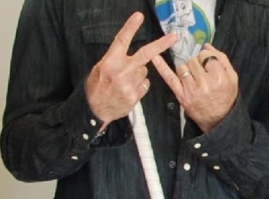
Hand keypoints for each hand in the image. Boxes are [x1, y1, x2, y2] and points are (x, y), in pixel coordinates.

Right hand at [86, 12, 177, 127]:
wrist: (94, 110)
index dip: (131, 27)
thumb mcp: (99, 69)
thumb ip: (113, 60)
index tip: (138, 17)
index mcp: (110, 61)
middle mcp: (121, 71)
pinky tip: (128, 90)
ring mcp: (129, 84)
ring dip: (138, 74)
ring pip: (144, 71)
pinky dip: (139, 86)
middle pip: (146, 54)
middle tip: (174, 37)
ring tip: (125, 82)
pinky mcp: (135, 95)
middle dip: (161, 44)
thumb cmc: (97, 88)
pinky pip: (144, 84)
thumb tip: (127, 53)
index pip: (122, 40)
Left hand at [151, 44, 238, 132]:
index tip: (208, 64)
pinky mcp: (181, 96)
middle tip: (202, 73)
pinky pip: (170, 78)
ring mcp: (191, 90)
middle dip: (197, 64)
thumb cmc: (226, 97)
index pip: (206, 56)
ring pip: (182, 67)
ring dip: (187, 69)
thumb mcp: (232, 77)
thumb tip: (207, 45)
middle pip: (193, 60)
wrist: (219, 120)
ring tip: (194, 78)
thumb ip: (222, 59)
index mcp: (219, 77)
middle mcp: (205, 83)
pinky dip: (162, 67)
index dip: (206, 58)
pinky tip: (155, 58)